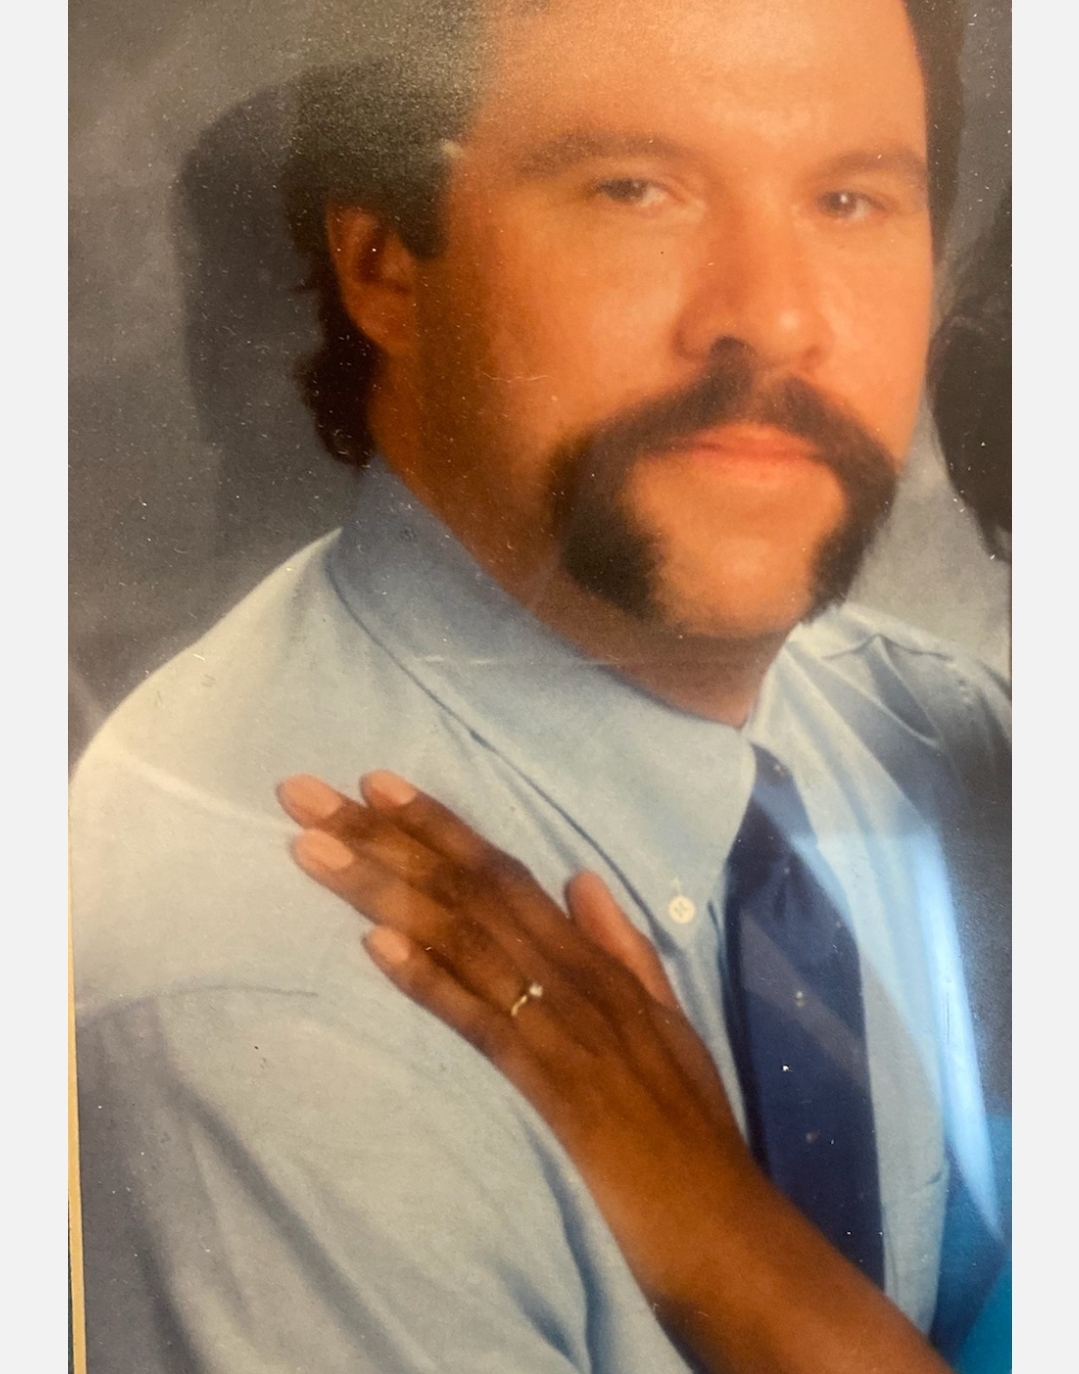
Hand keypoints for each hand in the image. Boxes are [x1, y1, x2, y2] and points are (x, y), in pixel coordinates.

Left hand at [277, 768, 754, 1302]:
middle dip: (383, 836)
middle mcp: (575, 975)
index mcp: (596, 959)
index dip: (437, 824)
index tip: (374, 782)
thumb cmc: (690, 1125)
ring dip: (381, 889)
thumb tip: (581, 878)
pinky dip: (429, 980)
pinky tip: (374, 945)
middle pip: (466, 888)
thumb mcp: (664, 1018)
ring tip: (312, 850)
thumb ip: (622, 946)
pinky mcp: (552, 1085)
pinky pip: (482, 1023)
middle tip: (304, 795)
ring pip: (462, 938)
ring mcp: (563, 1026)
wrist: (722, 1219)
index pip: (503, 872)